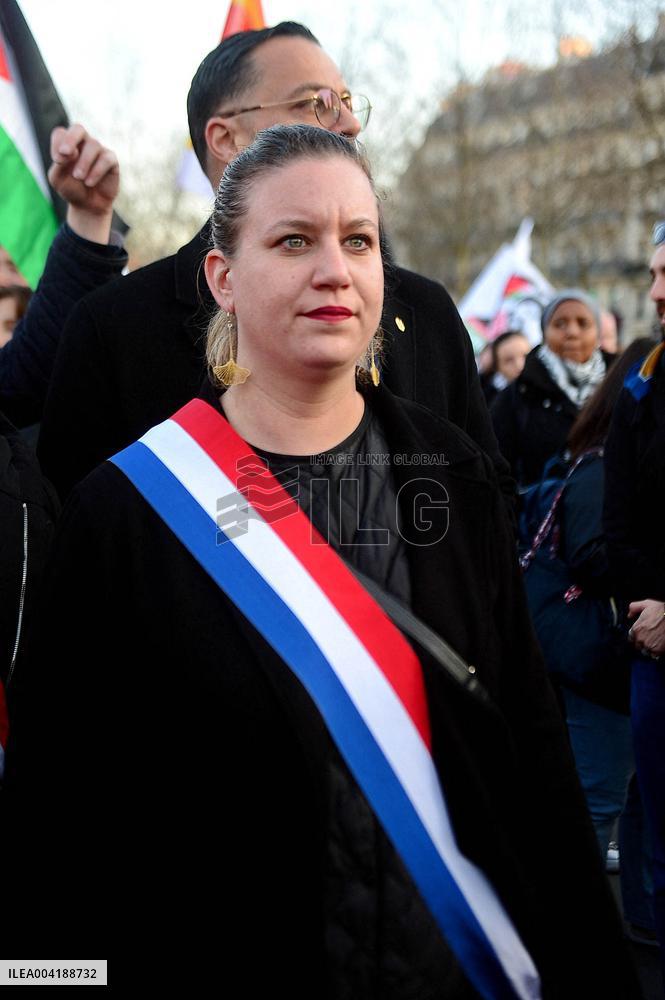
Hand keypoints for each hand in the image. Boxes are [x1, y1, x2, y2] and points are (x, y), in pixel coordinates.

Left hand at [47, 124, 119, 243]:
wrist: (87, 205)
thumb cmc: (71, 189)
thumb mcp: (58, 179)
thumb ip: (60, 164)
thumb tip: (74, 151)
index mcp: (67, 144)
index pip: (61, 134)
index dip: (58, 143)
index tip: (57, 160)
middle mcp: (83, 143)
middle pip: (78, 128)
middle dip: (71, 139)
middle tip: (66, 153)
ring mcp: (98, 151)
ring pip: (93, 145)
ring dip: (84, 162)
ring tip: (79, 178)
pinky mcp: (111, 162)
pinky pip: (107, 159)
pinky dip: (97, 170)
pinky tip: (89, 182)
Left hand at [628, 599, 664, 658]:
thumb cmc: (661, 610)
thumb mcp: (645, 604)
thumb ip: (634, 608)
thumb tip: (629, 615)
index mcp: (636, 629)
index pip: (631, 637)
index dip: (636, 635)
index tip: (641, 634)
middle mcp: (640, 639)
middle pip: (637, 646)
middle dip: (642, 643)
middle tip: (649, 638)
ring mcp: (649, 646)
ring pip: (645, 651)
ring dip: (648, 649)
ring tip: (654, 643)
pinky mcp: (658, 651)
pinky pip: (654, 656)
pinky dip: (656, 653)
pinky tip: (658, 647)